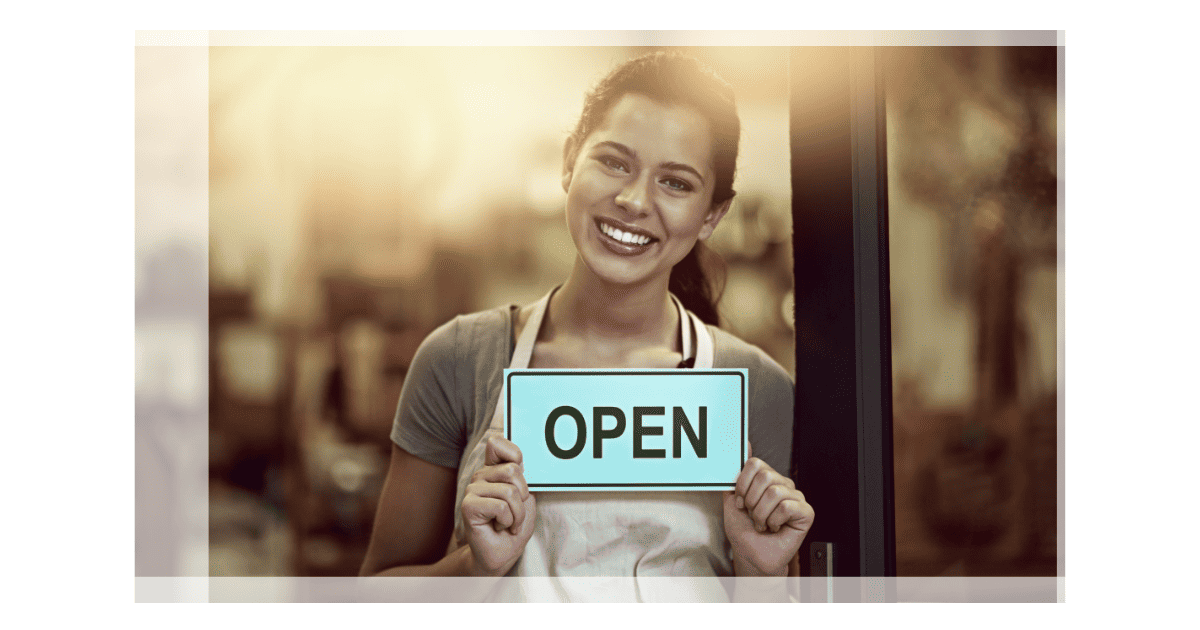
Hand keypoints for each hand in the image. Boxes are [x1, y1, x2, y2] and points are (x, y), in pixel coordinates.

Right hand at [460, 435, 536, 576]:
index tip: (520, 475)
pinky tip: (500, 526)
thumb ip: (521, 476)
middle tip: (516, 511)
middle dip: (523, 496)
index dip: (514, 454)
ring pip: (510, 491)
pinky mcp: (468, 505)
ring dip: (517, 513)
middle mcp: (481, 476)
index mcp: (494, 470)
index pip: (497, 443)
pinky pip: (500, 506)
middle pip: (513, 470)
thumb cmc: (514, 525)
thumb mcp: (525, 497)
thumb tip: (516, 463)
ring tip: (509, 521)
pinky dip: (508, 520)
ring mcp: (472, 489)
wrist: (503, 552)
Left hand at [723, 448, 813, 576]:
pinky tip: (774, 527)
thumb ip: (735, 474)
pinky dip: (774, 520)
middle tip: (752, 514)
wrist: (751, 555)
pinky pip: (786, 506)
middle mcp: (783, 485)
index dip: (742, 484)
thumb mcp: (732, 500)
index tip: (740, 501)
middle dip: (751, 501)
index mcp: (767, 480)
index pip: (755, 463)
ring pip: (774, 492)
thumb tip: (744, 444)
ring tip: (762, 523)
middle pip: (765, 476)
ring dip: (761, 514)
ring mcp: (796, 497)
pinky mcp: (806, 512)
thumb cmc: (744, 531)